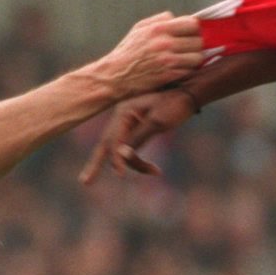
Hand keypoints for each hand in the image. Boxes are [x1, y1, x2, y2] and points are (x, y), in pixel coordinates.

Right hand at [78, 89, 198, 184]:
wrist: (191, 92)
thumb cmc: (175, 104)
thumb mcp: (158, 122)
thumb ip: (137, 139)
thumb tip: (120, 156)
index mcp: (123, 112)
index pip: (114, 141)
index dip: (116, 159)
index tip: (120, 175)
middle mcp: (121, 117)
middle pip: (107, 145)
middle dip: (96, 164)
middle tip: (84, 182)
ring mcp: (128, 122)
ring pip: (121, 149)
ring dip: (134, 164)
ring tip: (156, 171)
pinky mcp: (136, 128)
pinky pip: (130, 147)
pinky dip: (138, 159)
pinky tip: (153, 169)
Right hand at [92, 13, 209, 100]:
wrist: (115, 76)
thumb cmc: (127, 52)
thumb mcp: (139, 28)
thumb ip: (159, 19)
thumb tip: (175, 17)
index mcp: (159, 29)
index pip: (192, 24)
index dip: (195, 29)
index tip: (192, 34)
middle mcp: (165, 43)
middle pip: (198, 41)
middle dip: (196, 45)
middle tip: (190, 49)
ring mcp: (168, 60)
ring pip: (198, 57)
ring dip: (194, 59)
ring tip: (187, 60)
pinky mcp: (169, 75)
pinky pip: (190, 71)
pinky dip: (188, 70)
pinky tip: (180, 69)